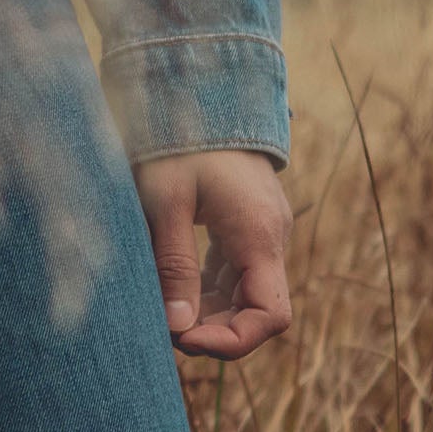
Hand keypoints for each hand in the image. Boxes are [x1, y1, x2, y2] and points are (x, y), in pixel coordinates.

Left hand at [135, 149, 292, 360]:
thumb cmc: (179, 140)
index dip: (233, 342)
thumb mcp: (166, 201)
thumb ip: (174, 265)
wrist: (200, 89)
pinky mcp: (246, 225)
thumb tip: (177, 328)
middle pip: (257, 311)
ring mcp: (261, 231)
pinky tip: (172, 291)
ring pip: (244, 294)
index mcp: (258, 235)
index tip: (185, 340)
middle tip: (163, 330)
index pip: (270, 316)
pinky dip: (207, 290)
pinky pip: (234, 273)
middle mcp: (270, 238)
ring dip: (208, 313)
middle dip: (214, 331)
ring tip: (162, 312)